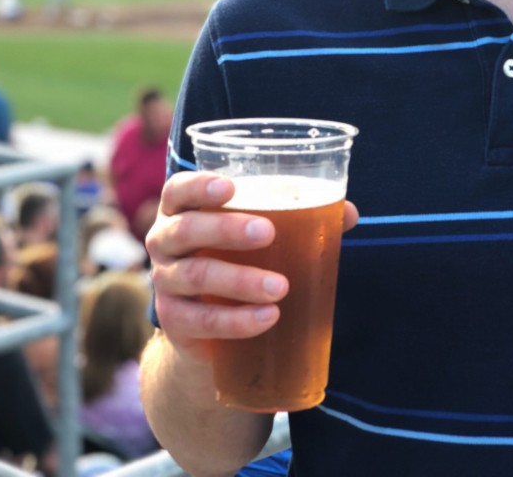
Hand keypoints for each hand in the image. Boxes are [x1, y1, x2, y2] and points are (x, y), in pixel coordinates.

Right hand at [145, 171, 357, 359]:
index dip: (199, 186)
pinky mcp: (174, 322)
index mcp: (182, 209)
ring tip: (281, 287)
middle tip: (268, 232)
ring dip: (241, 280)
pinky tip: (268, 317)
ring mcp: (165, 282)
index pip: (178, 189)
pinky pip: (201, 321)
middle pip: (186, 229)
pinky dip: (236, 320)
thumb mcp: (259, 233)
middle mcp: (165, 241)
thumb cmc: (237, 257)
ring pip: (197, 275)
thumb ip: (299, 217)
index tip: (231, 188)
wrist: (207, 325)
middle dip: (227, 229)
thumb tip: (348, 213)